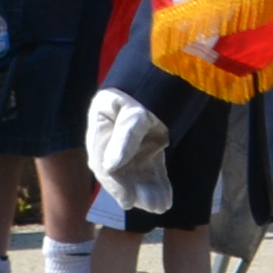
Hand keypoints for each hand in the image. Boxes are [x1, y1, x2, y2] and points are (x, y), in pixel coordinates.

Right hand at [82, 86, 175, 219]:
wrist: (171, 66)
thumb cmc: (148, 83)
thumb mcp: (135, 108)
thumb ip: (125, 135)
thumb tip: (110, 166)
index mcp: (101, 124)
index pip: (103, 161)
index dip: (114, 183)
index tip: (127, 200)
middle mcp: (113, 136)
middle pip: (120, 170)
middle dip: (136, 189)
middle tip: (152, 206)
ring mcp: (131, 141)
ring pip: (137, 171)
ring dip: (148, 189)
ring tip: (161, 205)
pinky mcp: (149, 144)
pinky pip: (152, 166)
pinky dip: (158, 182)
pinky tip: (166, 198)